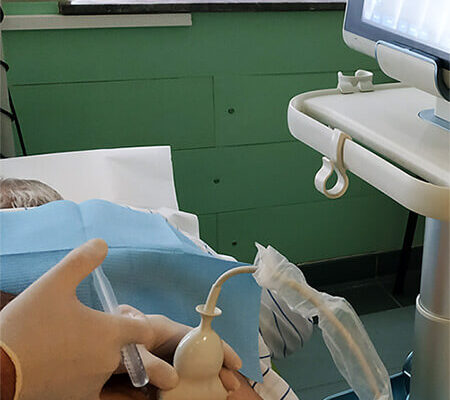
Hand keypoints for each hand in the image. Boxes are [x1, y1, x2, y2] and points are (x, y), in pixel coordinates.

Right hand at [0, 239, 165, 399]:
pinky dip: (86, 377)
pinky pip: (92, 388)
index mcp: (110, 333)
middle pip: (131, 351)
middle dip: (120, 340)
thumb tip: (102, 243)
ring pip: (110, 369)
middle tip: (93, 330)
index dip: (137, 321)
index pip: (145, 330)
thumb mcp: (53, 283)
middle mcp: (108, 361)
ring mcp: (92, 384)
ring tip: (74, 345)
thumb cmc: (27, 324)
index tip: (119, 316)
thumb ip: (81, 261)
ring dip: (101, 358)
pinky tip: (65, 363)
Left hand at [113, 306, 242, 394]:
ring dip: (203, 378)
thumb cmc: (110, 340)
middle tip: (229, 385)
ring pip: (187, 366)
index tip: (233, 363)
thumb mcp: (130, 350)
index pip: (197, 336)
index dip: (217, 347)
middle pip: (196, 352)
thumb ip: (151, 363)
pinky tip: (195, 395)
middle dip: (215, 367)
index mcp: (163, 329)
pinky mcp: (151, 369)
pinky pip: (173, 377)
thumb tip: (174, 381)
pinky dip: (186, 387)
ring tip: (219, 391)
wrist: (85, 348)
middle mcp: (165, 341)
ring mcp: (159, 355)